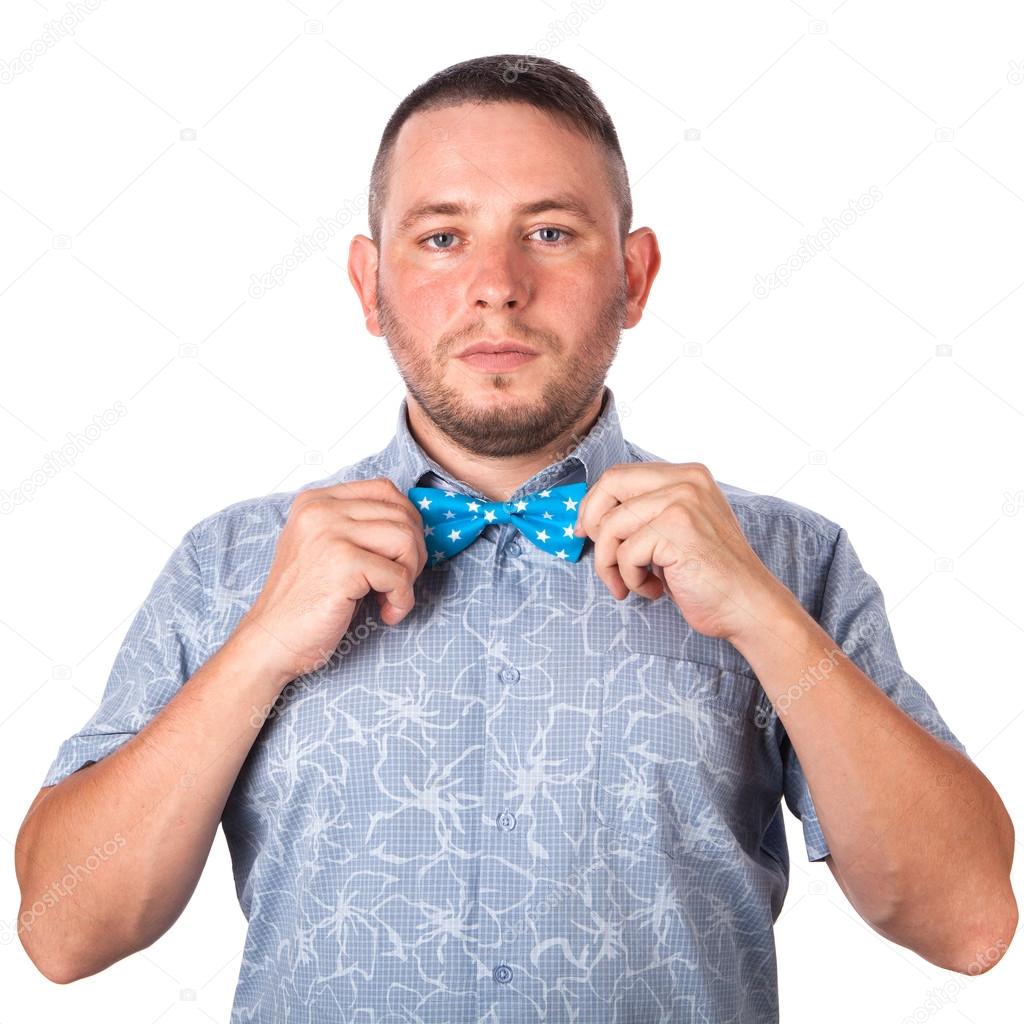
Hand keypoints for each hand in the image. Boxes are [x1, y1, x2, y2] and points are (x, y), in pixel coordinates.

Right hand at [237, 478, 426, 680]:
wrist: (272, 640)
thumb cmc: (303, 602)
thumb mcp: (324, 548)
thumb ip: (357, 528)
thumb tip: (411, 523)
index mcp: (316, 501)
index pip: (384, 490)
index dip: (407, 520)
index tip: (403, 552)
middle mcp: (321, 510)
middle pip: (401, 514)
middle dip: (413, 552)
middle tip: (399, 582)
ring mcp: (331, 534)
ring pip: (406, 540)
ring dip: (410, 576)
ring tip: (392, 598)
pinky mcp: (343, 563)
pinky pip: (400, 576)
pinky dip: (402, 600)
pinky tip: (387, 613)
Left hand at [573, 462, 793, 642]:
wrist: (748, 606)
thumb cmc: (709, 576)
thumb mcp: (677, 530)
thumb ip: (645, 513)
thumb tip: (591, 517)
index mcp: (687, 476)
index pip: (620, 475)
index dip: (595, 504)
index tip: (588, 532)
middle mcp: (686, 481)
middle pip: (610, 484)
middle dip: (594, 524)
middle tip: (602, 558)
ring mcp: (682, 502)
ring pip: (611, 525)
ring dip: (611, 564)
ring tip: (631, 584)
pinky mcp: (677, 530)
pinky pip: (625, 554)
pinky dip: (631, 579)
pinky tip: (654, 590)